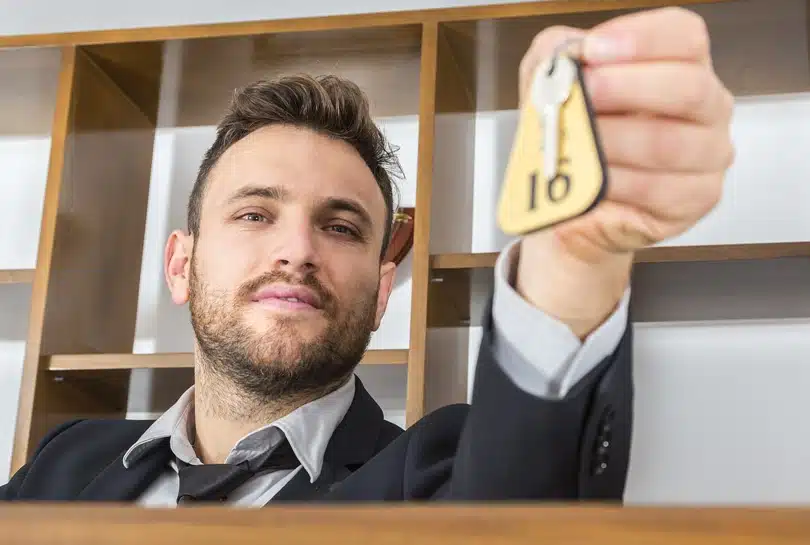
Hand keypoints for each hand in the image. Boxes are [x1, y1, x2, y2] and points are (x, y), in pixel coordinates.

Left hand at [514, 7, 734, 337]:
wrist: (571, 207)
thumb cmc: (566, 147)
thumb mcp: (548, 95)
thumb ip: (551, 64)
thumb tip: (560, 59)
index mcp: (675, 70)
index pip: (682, 37)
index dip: (639, 43)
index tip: (592, 57)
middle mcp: (704, 111)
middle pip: (688, 89)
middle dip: (624, 96)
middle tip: (580, 104)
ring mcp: (705, 161)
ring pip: (674, 148)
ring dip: (616, 151)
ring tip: (580, 155)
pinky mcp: (691, 207)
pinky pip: (661, 198)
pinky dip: (619, 194)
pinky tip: (597, 190)